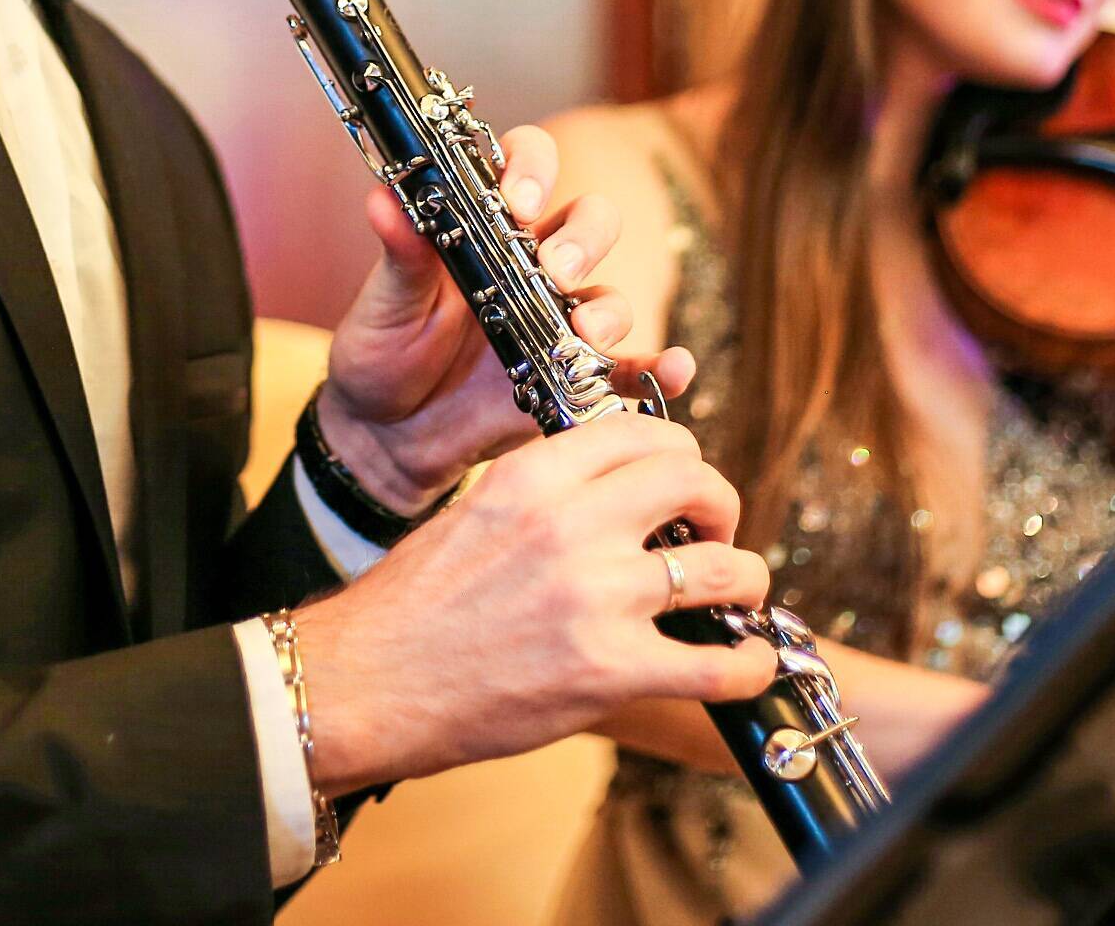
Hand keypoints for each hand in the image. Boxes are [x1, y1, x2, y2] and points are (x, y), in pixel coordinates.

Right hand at [292, 412, 776, 790]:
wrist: (366, 682)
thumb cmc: (410, 606)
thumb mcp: (473, 511)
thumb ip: (545, 494)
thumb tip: (613, 495)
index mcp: (535, 475)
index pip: (647, 431)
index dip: (679, 456)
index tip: (678, 486)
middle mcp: (573, 524)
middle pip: (697, 481)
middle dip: (720, 504)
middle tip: (711, 534)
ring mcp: (597, 597)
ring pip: (728, 568)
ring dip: (745, 581)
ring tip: (734, 599)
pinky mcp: (610, 671)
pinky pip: (720, 664)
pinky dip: (748, 664)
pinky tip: (746, 663)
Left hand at [315, 123, 694, 511]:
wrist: (386, 437)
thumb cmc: (383, 353)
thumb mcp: (384, 304)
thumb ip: (400, 256)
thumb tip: (384, 198)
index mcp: (485, 228)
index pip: (526, 166)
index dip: (533, 168)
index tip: (517, 201)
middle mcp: (533, 265)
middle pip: (589, 222)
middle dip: (582, 239)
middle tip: (555, 270)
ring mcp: (560, 322)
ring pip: (610, 296)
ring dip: (609, 310)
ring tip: (582, 336)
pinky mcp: (577, 377)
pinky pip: (631, 368)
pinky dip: (661, 368)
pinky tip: (673, 370)